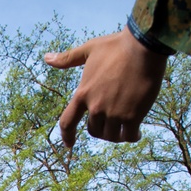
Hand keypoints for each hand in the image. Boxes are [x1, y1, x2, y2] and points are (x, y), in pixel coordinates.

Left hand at [45, 27, 169, 146]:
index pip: (67, 122)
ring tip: (125, 128)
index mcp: (83, 93)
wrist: (143, 47)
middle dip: (101, 129)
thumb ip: (68, 58)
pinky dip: (132, 137)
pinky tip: (137, 133)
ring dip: (117, 135)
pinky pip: (128, 136)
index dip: (67, 135)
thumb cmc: (117, 46)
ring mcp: (113, 113)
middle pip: (94, 131)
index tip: (69, 144)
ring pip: (111, 136)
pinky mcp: (132, 116)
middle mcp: (96, 107)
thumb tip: (46, 58)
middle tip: (112, 123)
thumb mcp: (88, 49)